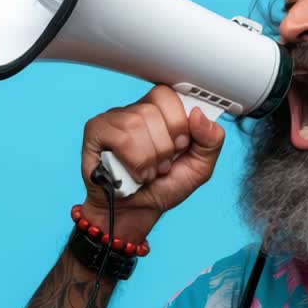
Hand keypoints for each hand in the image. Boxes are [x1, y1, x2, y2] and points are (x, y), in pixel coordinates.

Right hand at [80, 85, 225, 240]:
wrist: (138, 213)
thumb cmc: (164, 187)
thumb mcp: (200, 167)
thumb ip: (211, 141)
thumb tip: (199, 114)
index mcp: (161, 112)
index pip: (169, 95)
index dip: (178, 122)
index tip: (181, 144)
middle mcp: (136, 111)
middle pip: (153, 110)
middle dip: (165, 147)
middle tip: (163, 163)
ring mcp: (113, 119)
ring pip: (135, 124)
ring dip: (149, 158)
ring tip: (149, 171)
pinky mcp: (96, 132)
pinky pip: (119, 138)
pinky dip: (133, 162)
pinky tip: (133, 173)